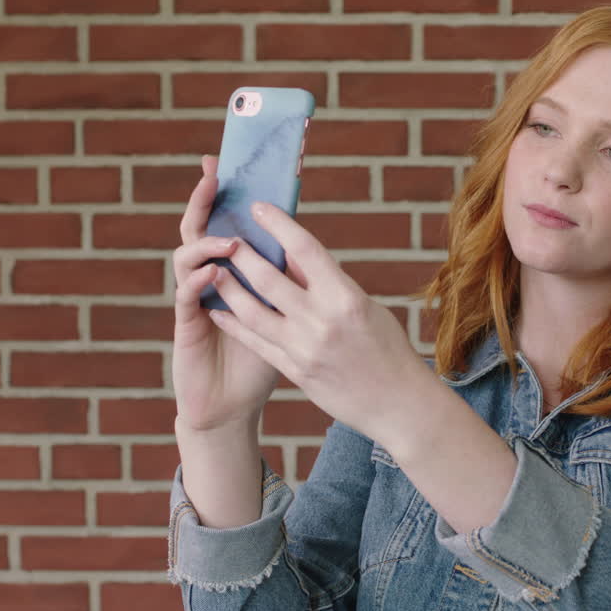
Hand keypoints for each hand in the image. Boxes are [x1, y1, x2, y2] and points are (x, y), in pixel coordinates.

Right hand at [171, 155, 280, 432]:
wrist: (230, 406)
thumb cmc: (259, 363)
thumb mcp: (282, 318)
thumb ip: (289, 286)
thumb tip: (308, 249)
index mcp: (232, 274)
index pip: (228, 223)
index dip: (229, 195)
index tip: (230, 162)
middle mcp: (208, 280)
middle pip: (203, 229)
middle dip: (206, 199)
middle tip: (212, 170)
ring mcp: (193, 301)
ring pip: (188, 256)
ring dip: (208, 242)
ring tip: (228, 240)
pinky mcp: (185, 326)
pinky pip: (186, 296)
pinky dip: (199, 280)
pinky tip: (213, 272)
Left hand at [203, 199, 432, 440]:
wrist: (398, 404)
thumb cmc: (388, 348)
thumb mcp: (366, 308)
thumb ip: (328, 283)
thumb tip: (294, 253)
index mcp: (346, 298)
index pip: (305, 249)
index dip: (278, 224)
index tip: (257, 207)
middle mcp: (322, 321)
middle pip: (269, 278)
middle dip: (242, 253)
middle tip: (225, 237)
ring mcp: (305, 349)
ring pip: (252, 311)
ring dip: (228, 287)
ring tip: (212, 270)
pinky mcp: (295, 373)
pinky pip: (256, 342)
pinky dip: (234, 324)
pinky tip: (218, 310)